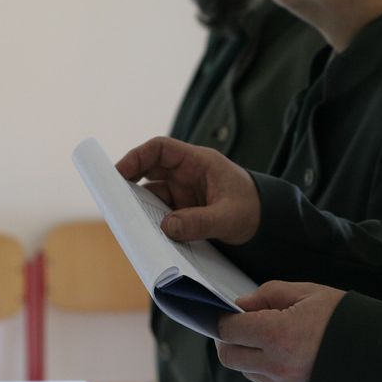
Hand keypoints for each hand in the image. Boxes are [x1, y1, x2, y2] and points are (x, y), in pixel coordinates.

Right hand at [116, 135, 260, 244]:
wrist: (269, 223)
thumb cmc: (254, 210)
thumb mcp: (229, 217)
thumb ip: (200, 222)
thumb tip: (167, 227)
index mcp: (199, 162)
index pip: (161, 149)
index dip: (137, 157)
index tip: (118, 173)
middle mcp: (188, 173)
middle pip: (149, 170)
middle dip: (129, 183)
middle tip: (111, 201)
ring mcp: (184, 191)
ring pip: (152, 194)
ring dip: (140, 206)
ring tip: (125, 222)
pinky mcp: (184, 209)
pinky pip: (161, 211)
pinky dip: (151, 220)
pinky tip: (144, 233)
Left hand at [215, 280, 346, 381]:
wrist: (377, 349)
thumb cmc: (346, 318)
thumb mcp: (308, 292)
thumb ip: (269, 294)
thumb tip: (242, 303)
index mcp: (279, 334)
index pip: (229, 330)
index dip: (224, 318)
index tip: (228, 312)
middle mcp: (277, 364)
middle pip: (229, 356)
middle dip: (229, 340)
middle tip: (241, 325)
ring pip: (245, 371)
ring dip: (247, 354)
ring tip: (269, 337)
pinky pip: (264, 381)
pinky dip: (263, 367)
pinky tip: (283, 351)